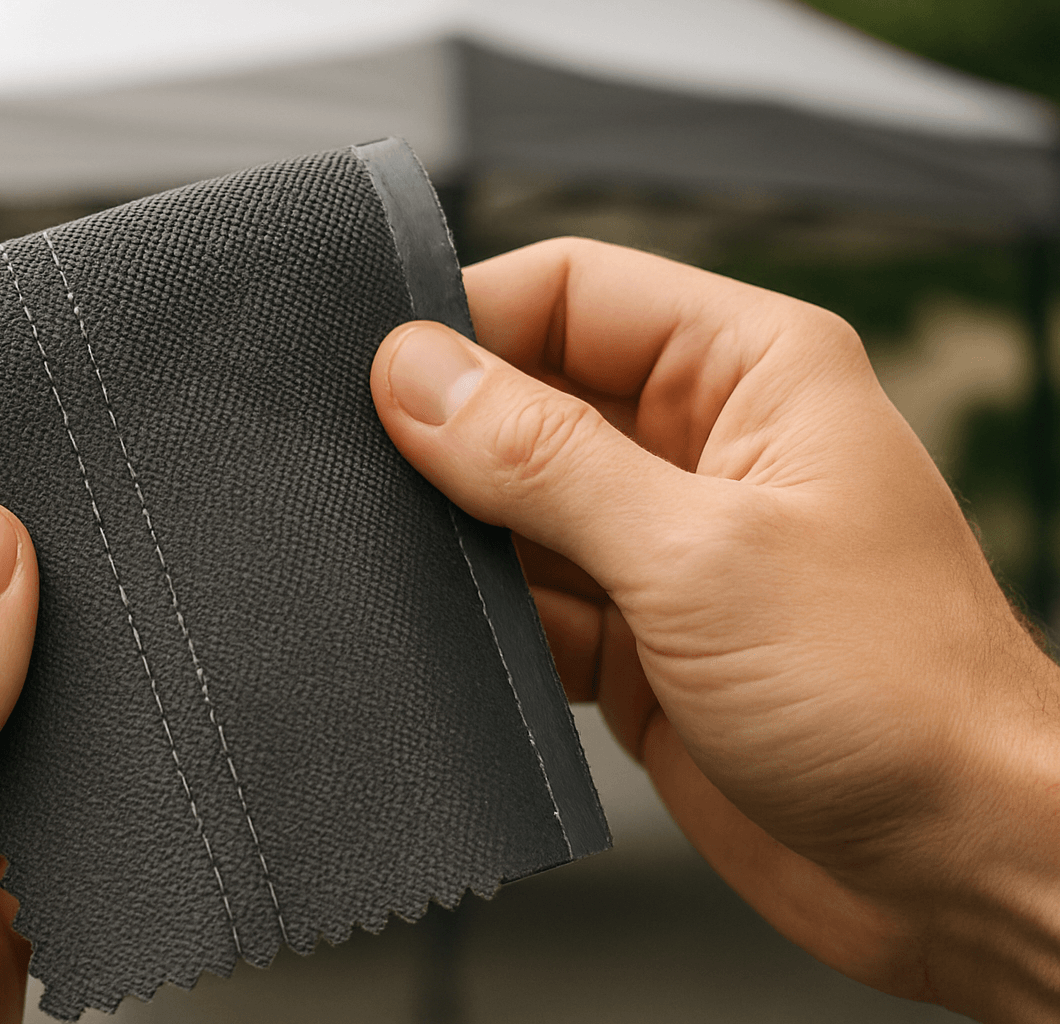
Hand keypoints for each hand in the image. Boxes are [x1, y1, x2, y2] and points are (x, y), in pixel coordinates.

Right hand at [370, 238, 1059, 1020]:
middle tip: (371, 471)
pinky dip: (485, 622)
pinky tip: (456, 638)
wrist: (957, 871)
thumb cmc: (901, 697)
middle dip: (450, 437)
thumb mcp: (699, 555)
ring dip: (462, 538)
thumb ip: (543, 461)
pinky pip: (528, 605)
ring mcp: (664, 549)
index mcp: (748, 374)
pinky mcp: (637, 642)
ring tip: (413, 564)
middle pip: (531, 399)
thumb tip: (419, 377)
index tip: (378, 372)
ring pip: (517, 509)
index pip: (571, 292)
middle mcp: (701, 449)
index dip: (469, 318)